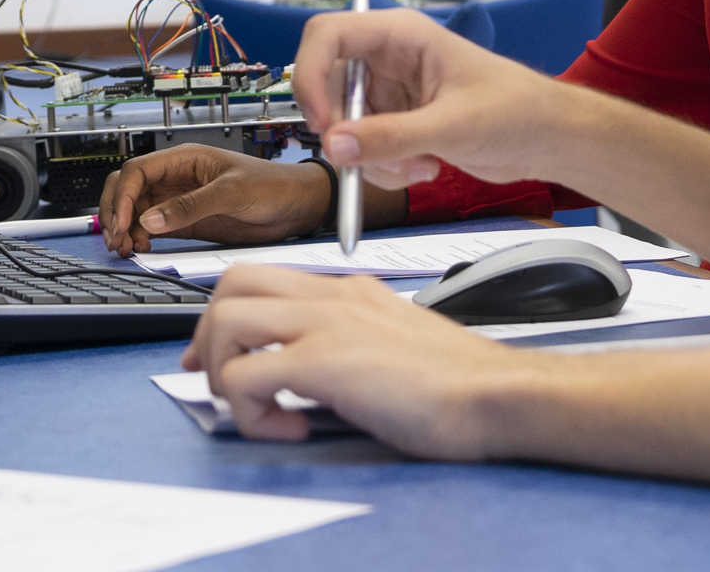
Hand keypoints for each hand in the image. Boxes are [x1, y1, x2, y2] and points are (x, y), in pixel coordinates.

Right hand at [96, 146, 329, 257]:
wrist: (297, 206)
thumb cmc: (273, 185)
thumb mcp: (231, 193)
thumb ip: (191, 206)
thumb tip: (150, 219)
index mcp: (185, 159)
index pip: (137, 172)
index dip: (123, 196)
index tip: (122, 223)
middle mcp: (177, 178)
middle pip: (128, 189)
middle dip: (116, 212)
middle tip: (117, 240)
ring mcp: (180, 201)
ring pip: (136, 210)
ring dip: (125, 228)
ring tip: (125, 249)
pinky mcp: (187, 222)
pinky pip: (152, 228)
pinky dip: (140, 238)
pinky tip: (142, 250)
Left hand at [182, 264, 532, 452]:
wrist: (500, 393)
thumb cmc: (465, 382)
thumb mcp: (401, 344)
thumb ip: (358, 346)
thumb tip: (319, 376)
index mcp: (353, 292)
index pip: (267, 278)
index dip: (229, 316)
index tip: (220, 356)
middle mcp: (334, 297)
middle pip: (233, 283)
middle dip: (209, 336)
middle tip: (215, 379)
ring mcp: (328, 323)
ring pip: (227, 320)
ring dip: (224, 372)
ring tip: (258, 409)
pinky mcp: (324, 362)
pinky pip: (245, 377)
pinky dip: (251, 413)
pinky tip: (290, 431)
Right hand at [295, 6, 578, 188]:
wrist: (548, 139)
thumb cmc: (517, 110)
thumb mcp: (452, 126)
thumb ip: (390, 137)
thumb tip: (334, 146)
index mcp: (401, 34)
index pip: (327, 35)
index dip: (310, 74)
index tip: (321, 123)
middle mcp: (388, 58)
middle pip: (328, 87)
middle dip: (346, 131)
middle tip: (367, 160)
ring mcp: (391, 92)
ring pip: (344, 126)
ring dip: (372, 158)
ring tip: (419, 165)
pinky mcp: (397, 122)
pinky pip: (365, 148)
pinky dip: (386, 168)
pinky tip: (426, 167)